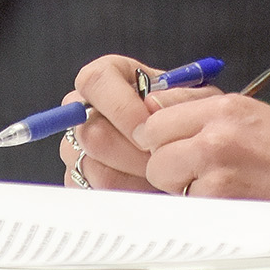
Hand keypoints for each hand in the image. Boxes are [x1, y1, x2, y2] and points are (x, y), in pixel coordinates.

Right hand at [60, 55, 210, 192]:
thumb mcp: (192, 101)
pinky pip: (93, 190)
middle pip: (91, 132)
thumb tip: (151, 105)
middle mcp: (84, 108)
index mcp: (108, 77)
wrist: (183, 149)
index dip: (120, 107)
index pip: (96, 80)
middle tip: (159, 159)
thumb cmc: (184, 118)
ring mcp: (77, 144)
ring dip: (131, 175)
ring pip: (92, 166)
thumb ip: (177, 99)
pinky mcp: (78, 176)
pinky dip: (123, 192)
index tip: (147, 130)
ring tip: (157, 173)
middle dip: (131, 152)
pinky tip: (144, 187)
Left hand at [65, 54, 269, 231]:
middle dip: (139, 154)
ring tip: (213, 192)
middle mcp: (216, 127)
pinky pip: (180, 204)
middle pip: (142, 136)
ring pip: (155, 172)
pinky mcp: (222, 200)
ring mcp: (216, 164)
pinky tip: (228, 208)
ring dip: (168, 187)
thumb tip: (160, 117)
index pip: (152, 107)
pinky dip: (193, 209)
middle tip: (143, 166)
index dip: (135, 126)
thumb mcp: (265, 120)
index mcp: (228, 104)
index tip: (117, 134)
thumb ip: (212, 116)